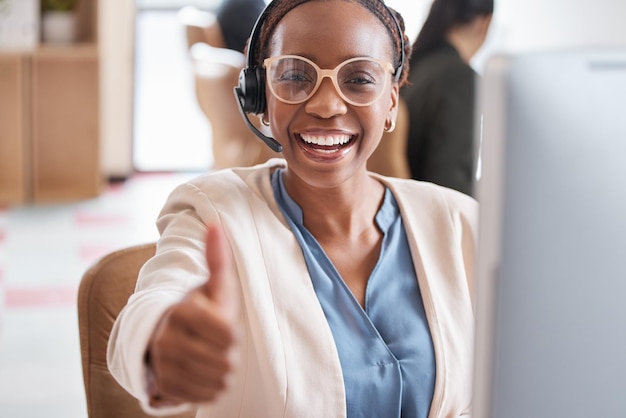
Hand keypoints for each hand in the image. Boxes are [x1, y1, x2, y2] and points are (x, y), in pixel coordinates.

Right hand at [146, 223, 239, 405]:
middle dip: (228, 352)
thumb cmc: (200, 308)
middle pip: (226, 359)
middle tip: (215, 342)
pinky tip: (204, 372)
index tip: (220, 323)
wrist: (168, 336)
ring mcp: (164, 366)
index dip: (231, 331)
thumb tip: (215, 224)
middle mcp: (167, 340)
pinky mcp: (166, 388)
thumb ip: (216, 257)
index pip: (228, 332)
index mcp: (181, 311)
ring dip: (222, 370)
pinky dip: (212, 387)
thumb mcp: (214, 284)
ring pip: (219, 379)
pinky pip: (207, 395)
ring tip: (210, 355)